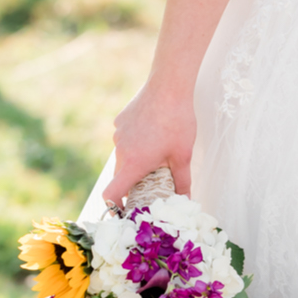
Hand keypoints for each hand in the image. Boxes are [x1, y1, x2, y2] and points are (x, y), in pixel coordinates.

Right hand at [105, 82, 195, 207]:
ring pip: (123, 155)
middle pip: (120, 176)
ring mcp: (118, 134)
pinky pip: (125, 137)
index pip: (110, 194)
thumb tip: (186, 200)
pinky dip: (135, 141)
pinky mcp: (120, 120)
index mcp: (133, 164)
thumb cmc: (178, 122)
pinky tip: (152, 131)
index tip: (125, 210)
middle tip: (153, 182)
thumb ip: (182, 182)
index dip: (114, 206)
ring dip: (136, 159)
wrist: (169, 86)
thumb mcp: (183, 156)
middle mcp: (121, 150)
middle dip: (133, 182)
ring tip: (157, 151)